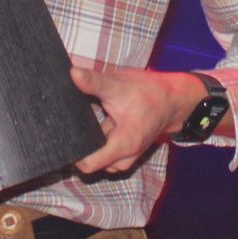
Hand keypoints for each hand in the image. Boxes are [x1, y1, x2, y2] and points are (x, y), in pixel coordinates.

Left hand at [69, 66, 204, 174]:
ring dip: (92, 142)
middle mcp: (124, 157)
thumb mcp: (119, 85)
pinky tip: (98, 122)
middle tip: (72, 126)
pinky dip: (100, 139)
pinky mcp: (126, 149)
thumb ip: (94, 82)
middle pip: (92, 162)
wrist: (173, 98)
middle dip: (82, 146)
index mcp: (123, 145)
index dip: (73, 153)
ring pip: (99, 156)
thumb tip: (72, 73)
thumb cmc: (149, 93)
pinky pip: (106, 150)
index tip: (64, 137)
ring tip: (86, 123)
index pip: (88, 165)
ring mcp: (126, 155)